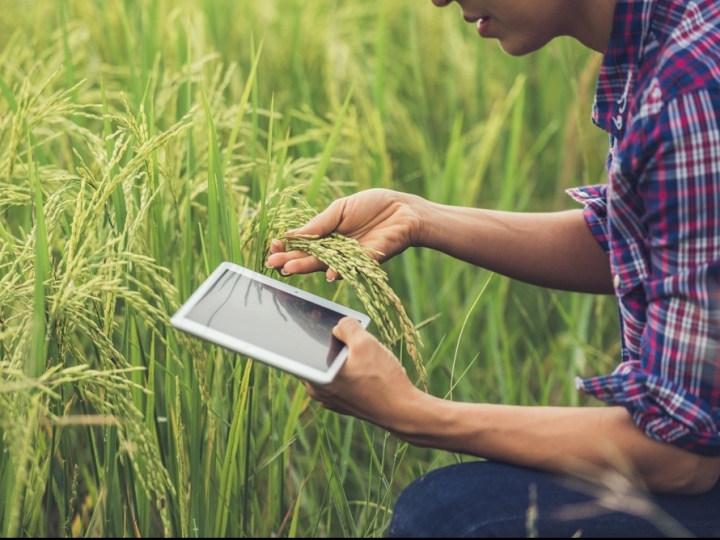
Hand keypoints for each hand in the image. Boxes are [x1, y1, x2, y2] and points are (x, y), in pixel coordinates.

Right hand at [266, 189, 424, 280]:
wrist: (404, 210)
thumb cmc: (373, 205)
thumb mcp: (340, 209)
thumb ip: (319, 223)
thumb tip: (291, 234)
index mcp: (327, 235)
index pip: (302, 244)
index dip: (287, 246)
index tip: (274, 245)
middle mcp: (336, 250)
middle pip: (309, 258)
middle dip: (290, 260)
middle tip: (273, 263)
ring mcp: (350, 258)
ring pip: (325, 265)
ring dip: (307, 267)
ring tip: (289, 268)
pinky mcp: (368, 262)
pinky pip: (352, 268)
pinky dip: (341, 271)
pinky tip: (329, 273)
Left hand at [304, 317, 424, 432]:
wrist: (403, 410)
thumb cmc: (382, 379)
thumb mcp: (365, 343)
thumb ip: (347, 326)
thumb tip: (339, 325)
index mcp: (315, 378)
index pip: (301, 349)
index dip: (309, 330)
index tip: (315, 318)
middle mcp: (318, 391)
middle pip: (319, 356)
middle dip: (332, 342)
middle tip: (348, 332)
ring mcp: (331, 399)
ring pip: (333, 367)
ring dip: (345, 356)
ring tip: (365, 351)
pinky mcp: (345, 403)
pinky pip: (343, 378)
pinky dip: (352, 369)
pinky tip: (370, 365)